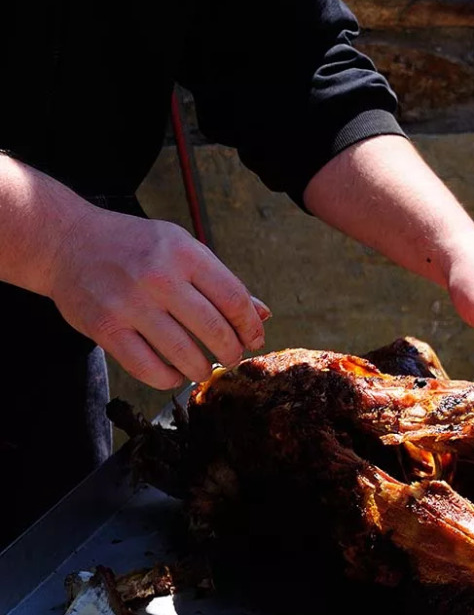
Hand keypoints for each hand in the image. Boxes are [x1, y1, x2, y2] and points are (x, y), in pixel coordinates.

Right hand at [46, 208, 269, 389]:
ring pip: (183, 353)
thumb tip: (263, 314)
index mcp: (184, 253)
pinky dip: (167, 379)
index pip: (233, 298)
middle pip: (214, 329)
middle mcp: (159, 276)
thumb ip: (220, 281)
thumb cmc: (134, 246)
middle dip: (231, 352)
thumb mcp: (181, 247)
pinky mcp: (105, 327)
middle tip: (232, 358)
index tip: (255, 339)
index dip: (250, 326)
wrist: (66, 241)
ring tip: (204, 369)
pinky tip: (174, 375)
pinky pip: (146, 367)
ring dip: (201, 369)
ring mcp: (130, 303)